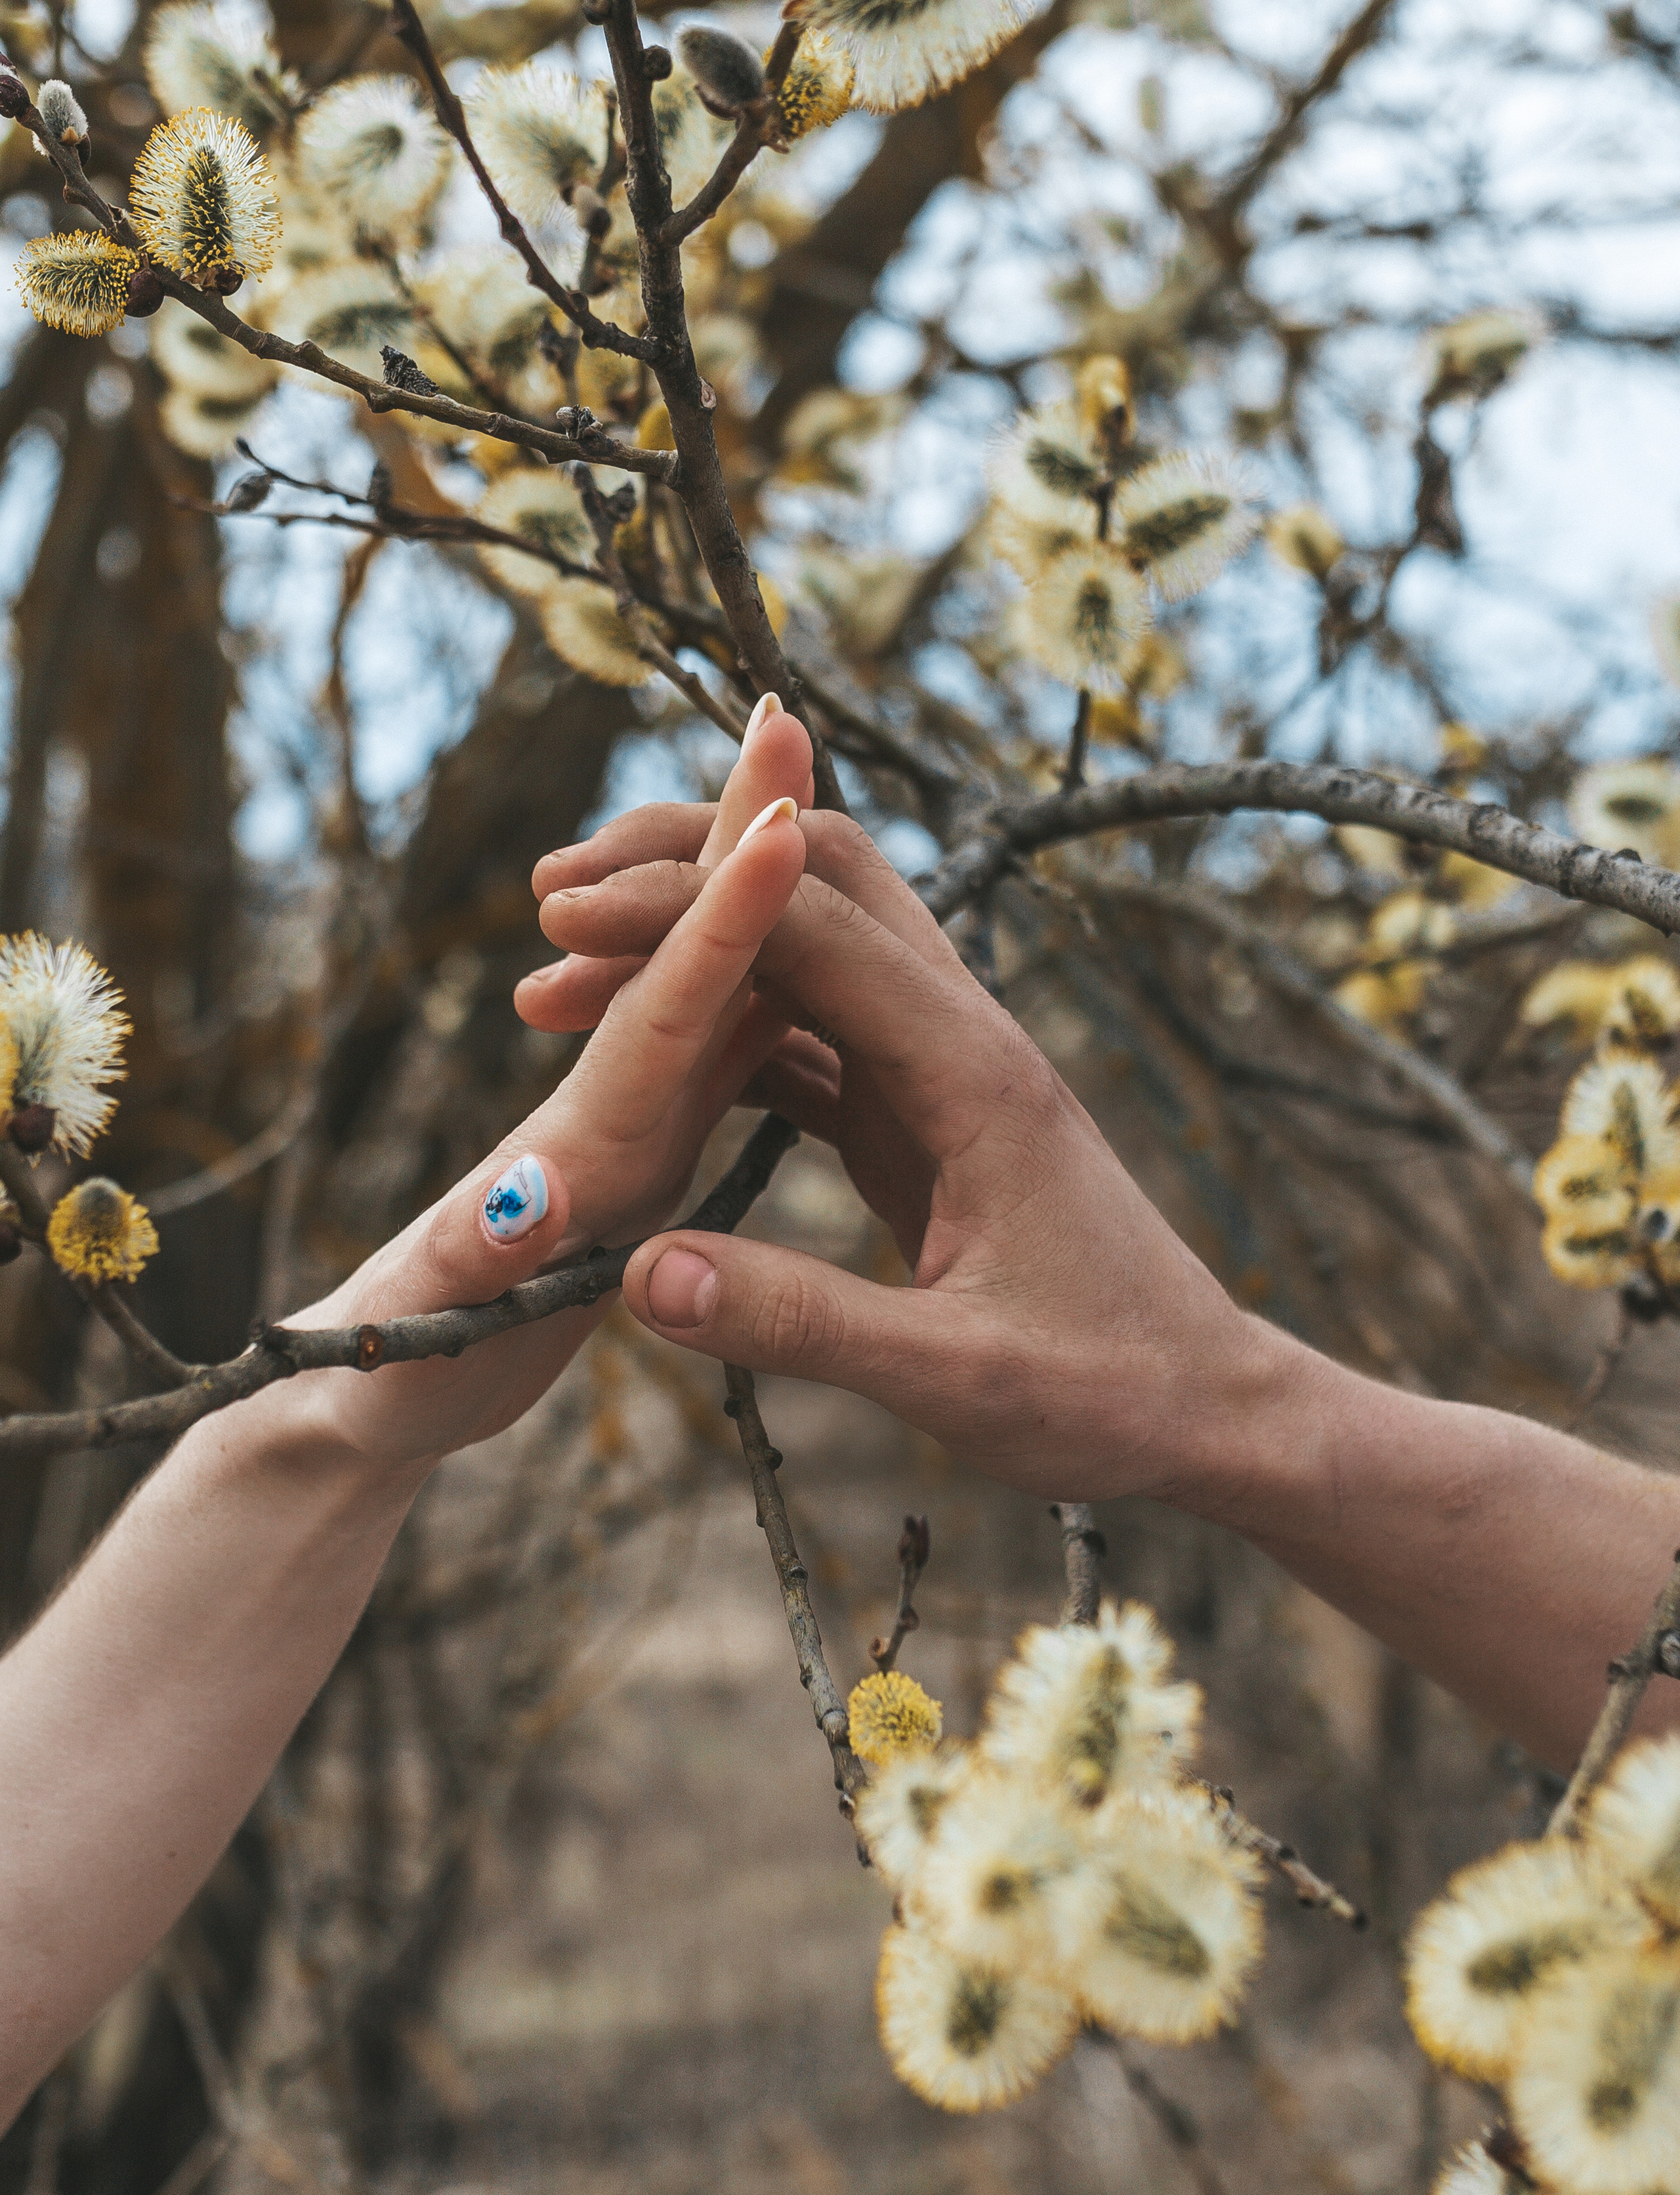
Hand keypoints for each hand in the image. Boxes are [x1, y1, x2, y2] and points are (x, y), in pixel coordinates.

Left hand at [281, 723, 811, 1473]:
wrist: (353, 1404)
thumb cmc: (385, 1385)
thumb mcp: (421, 1337)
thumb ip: (473, 1265)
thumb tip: (523, 1195)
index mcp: (578, 1156)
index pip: (661, 1013)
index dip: (720, 921)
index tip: (781, 822)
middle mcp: (603, 1119)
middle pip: (681, 958)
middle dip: (732, 845)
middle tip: (784, 717)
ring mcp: (619, 1134)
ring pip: (703, 990)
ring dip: (749, 897)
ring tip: (804, 806)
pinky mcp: (632, 1167)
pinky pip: (713, 1060)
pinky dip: (760, 997)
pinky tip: (805, 980)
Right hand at [518, 739, 1293, 1497]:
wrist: (1213, 1403)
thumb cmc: (1112, 1389)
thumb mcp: (956, 1382)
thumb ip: (802, 1323)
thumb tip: (639, 1275)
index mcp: (975, 1072)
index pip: (815, 930)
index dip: (686, 904)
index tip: (563, 915)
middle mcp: (963, 1040)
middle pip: (824, 881)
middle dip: (689, 862)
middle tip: (554, 896)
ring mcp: (945, 1071)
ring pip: (814, 947)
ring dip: (700, 940)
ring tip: (567, 970)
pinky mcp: (927, 1117)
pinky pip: (815, 1035)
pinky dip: (728, 1025)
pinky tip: (647, 1056)